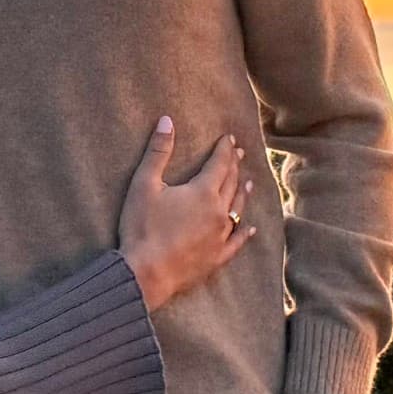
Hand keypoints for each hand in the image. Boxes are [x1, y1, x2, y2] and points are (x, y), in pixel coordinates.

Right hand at [117, 117, 255, 311]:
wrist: (146, 272)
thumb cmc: (142, 227)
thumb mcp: (144, 185)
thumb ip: (158, 152)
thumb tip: (167, 121)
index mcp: (203, 192)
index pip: (219, 164)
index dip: (224, 149)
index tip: (229, 138)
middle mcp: (218, 211)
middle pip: (231, 183)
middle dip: (234, 166)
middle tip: (239, 153)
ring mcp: (220, 236)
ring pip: (237, 209)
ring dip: (242, 193)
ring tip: (248, 182)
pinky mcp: (217, 257)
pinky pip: (237, 242)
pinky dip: (245, 233)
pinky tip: (251, 228)